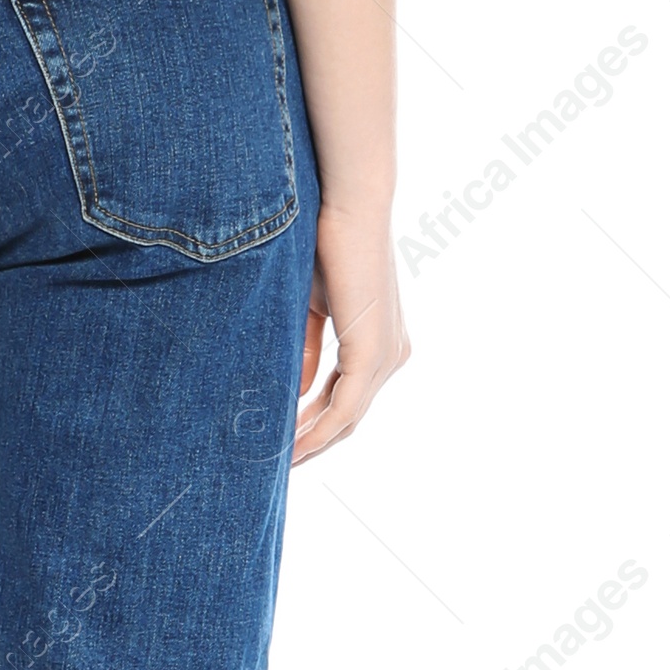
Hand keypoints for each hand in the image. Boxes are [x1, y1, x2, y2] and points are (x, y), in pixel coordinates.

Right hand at [292, 201, 408, 462]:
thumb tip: (298, 391)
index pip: (346, 397)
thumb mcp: (313, 307)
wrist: (349, 206)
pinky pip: (345, 406)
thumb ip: (306, 349)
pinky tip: (292, 445)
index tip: (282, 441)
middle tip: (277, 463)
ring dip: (312, 442)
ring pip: (348, 418)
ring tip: (279, 462)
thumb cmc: (328, 243)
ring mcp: (386, 356)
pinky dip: (318, 429)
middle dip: (313, 441)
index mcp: (381, 342)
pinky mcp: (373, 353)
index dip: (314, 423)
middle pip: (350, 416)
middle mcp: (392, 355)